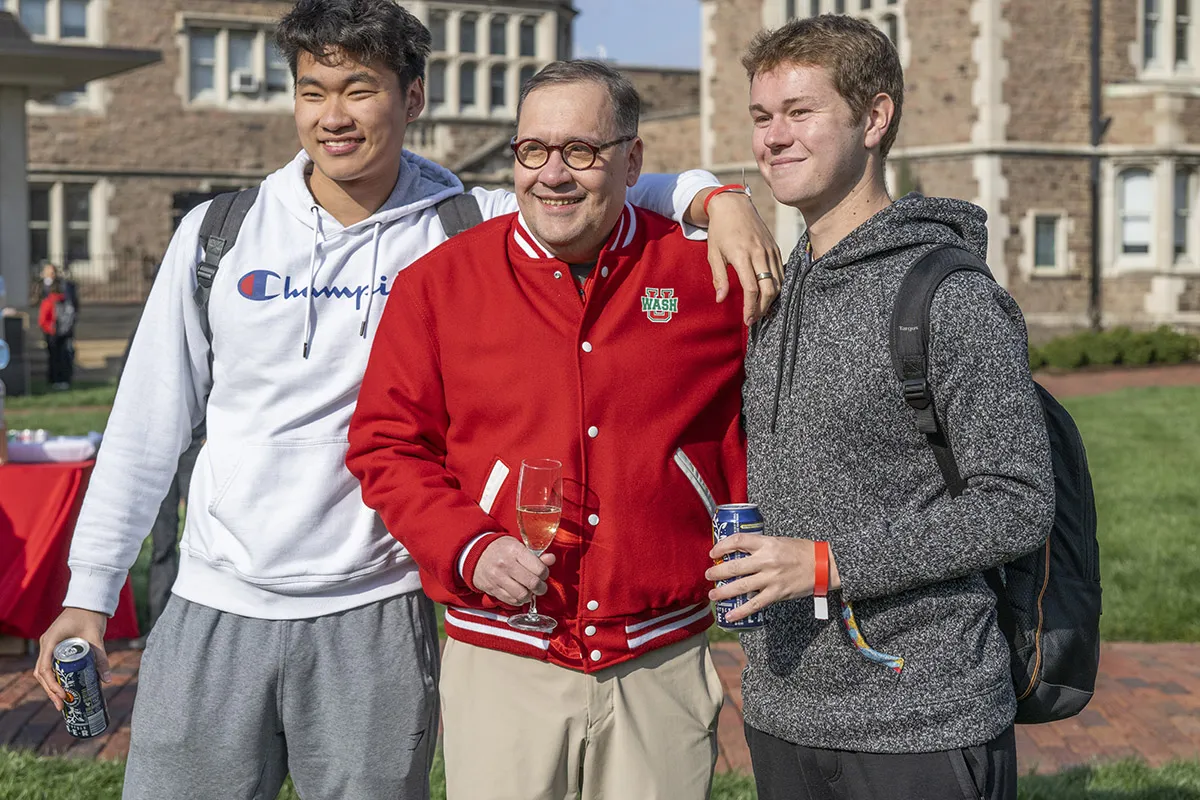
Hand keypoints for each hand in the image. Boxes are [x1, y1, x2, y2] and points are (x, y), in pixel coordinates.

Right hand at [35, 607, 109, 710]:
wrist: (89, 602)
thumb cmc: (91, 616)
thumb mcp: (96, 638)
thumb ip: (101, 658)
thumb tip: (107, 680)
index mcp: (51, 641)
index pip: (45, 668)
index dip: (52, 685)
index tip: (62, 695)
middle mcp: (46, 644)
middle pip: (42, 673)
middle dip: (50, 690)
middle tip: (62, 706)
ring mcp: (49, 645)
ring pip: (44, 670)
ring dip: (51, 686)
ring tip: (62, 702)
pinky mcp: (55, 646)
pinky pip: (50, 664)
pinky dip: (54, 678)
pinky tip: (63, 688)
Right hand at [472, 537, 556, 606]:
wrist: (474, 552)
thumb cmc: (500, 548)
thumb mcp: (518, 546)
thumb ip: (536, 555)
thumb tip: (551, 559)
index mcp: (515, 551)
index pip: (539, 569)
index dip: (545, 574)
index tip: (543, 573)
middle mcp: (506, 565)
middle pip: (533, 583)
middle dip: (541, 587)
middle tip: (540, 586)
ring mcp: (498, 578)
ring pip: (522, 595)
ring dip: (530, 595)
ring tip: (529, 590)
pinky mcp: (492, 589)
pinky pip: (511, 600)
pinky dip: (519, 600)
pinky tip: (519, 593)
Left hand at [699, 192, 783, 325]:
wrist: (733, 205)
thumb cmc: (720, 230)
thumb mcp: (714, 254)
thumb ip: (719, 278)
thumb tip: (721, 300)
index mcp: (742, 255)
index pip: (751, 289)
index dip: (750, 307)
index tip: (747, 320)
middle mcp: (759, 253)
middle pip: (769, 289)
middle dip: (763, 308)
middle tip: (754, 319)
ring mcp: (770, 250)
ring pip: (778, 282)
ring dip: (771, 300)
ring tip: (761, 310)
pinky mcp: (775, 248)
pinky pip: (782, 272)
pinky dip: (777, 286)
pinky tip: (769, 295)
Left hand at [705, 535, 840, 623]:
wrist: (823, 565)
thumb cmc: (801, 552)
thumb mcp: (779, 541)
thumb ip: (761, 547)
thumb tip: (740, 553)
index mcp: (767, 543)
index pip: (738, 541)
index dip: (722, 546)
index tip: (713, 552)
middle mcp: (766, 560)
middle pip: (734, 566)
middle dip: (717, 571)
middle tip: (708, 575)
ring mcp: (771, 578)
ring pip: (740, 586)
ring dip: (723, 592)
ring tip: (712, 595)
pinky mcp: (777, 593)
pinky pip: (754, 604)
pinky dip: (740, 612)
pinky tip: (729, 616)